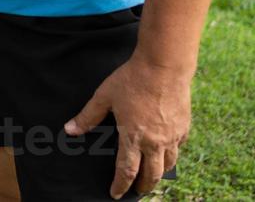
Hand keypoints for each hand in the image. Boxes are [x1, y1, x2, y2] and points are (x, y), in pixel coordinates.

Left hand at [65, 56, 191, 198]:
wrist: (164, 66)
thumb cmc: (132, 79)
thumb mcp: (104, 96)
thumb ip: (88, 116)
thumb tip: (70, 130)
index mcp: (133, 137)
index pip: (126, 171)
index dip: (120, 185)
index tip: (115, 194)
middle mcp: (155, 142)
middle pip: (151, 174)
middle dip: (143, 186)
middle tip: (137, 191)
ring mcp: (172, 136)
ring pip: (168, 165)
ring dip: (159, 174)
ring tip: (153, 176)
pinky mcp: (184, 127)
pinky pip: (179, 147)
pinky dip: (172, 154)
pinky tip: (167, 152)